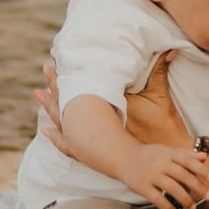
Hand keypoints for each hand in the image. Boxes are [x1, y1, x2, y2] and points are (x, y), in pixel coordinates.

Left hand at [33, 52, 190, 152]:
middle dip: (56, 84)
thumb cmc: (163, 128)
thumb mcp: (161, 98)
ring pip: (64, 121)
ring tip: (38, 93)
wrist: (163, 160)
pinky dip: (56, 137)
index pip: (81, 84)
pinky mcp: (94, 153)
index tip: (56, 55)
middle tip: (46, 67)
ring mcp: (91, 140)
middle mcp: (94, 123)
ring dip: (51, 107)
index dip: (68, 69)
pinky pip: (69, 145)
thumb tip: (170, 48)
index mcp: (105, 106)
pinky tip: (46, 132)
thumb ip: (160, 71)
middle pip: (68, 100)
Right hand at [119, 142, 208, 208]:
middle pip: (182, 175)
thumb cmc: (148, 155)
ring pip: (172, 188)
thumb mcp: (166, 150)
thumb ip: (185, 154)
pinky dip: (167, 207)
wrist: (122, 157)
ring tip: (192, 208)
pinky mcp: (141, 186)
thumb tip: (205, 157)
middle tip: (208, 196)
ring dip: (185, 199)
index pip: (188, 160)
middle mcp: (160, 163)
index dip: (201, 169)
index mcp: (167, 153)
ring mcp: (150, 175)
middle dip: (197, 187)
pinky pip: (157, 199)